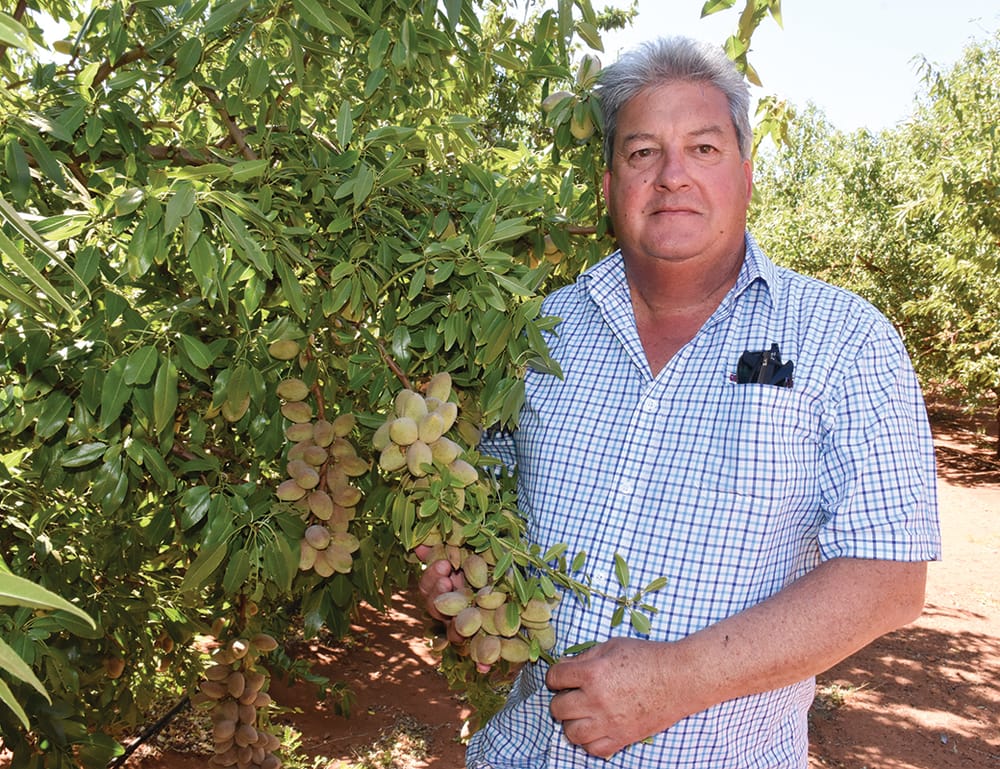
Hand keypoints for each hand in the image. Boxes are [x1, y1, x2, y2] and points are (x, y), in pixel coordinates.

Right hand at [415, 554, 489, 667]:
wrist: (528, 584)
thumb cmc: (498, 562)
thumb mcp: (477, 551)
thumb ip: (449, 548)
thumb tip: (421, 546)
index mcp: (450, 588)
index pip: (430, 587)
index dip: (432, 578)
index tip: (444, 564)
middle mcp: (455, 609)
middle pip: (437, 609)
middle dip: (440, 596)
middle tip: (448, 582)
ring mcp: (469, 627)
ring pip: (454, 632)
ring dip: (457, 627)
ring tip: (465, 619)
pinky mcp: (487, 643)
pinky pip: (482, 654)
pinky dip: (483, 661)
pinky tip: (485, 667)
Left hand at [546, 637, 683, 758]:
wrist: (679, 678)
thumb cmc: (648, 657)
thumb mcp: (612, 646)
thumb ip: (586, 656)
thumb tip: (566, 665)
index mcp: (593, 673)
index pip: (555, 677)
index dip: (555, 676)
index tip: (561, 677)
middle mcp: (597, 700)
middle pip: (558, 708)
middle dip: (561, 699)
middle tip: (571, 694)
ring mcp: (609, 722)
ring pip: (571, 733)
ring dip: (572, 722)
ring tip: (582, 713)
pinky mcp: (622, 737)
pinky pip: (593, 749)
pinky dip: (589, 741)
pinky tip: (595, 728)